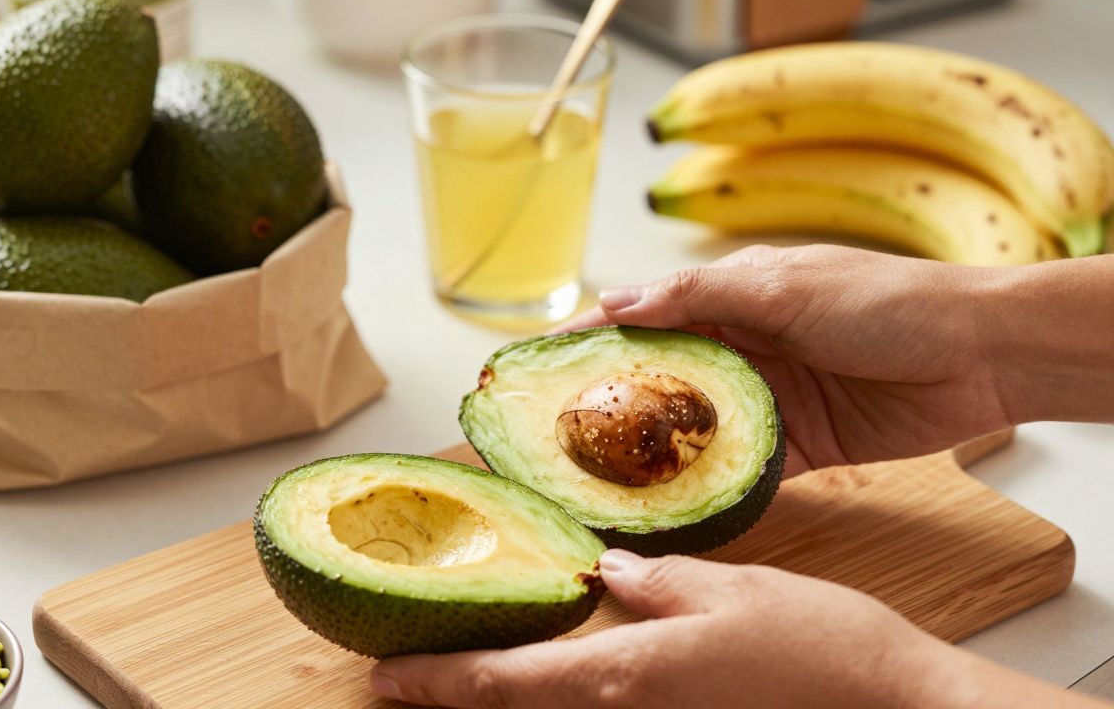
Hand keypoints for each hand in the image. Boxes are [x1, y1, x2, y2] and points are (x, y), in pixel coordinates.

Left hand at [371, 551, 1097, 708]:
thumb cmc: (817, 647)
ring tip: (458, 663)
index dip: (436, 682)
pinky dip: (559, 693)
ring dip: (504, 694)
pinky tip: (552, 669)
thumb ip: (656, 582)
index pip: (505, 684)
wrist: (889, 706)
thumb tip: (608, 574)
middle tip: (401, 671)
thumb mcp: (728, 587)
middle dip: (457, 692)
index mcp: (626, 675)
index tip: (381, 678)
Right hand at [558, 244, 1014, 471]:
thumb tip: (616, 302)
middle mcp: (743, 349)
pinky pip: (742, 472)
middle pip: (658, 381)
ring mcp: (768, 402)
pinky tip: (670, 509)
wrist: (978, 354)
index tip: (534, 366)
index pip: (643, 318)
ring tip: (596, 483)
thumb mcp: (780, 285)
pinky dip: (710, 489)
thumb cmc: (884, 300)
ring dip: (653, 456)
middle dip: (607, 408)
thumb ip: (698, 299)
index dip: (588, 339)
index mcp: (732, 300)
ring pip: (694, 432)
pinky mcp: (800, 448)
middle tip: (553, 441)